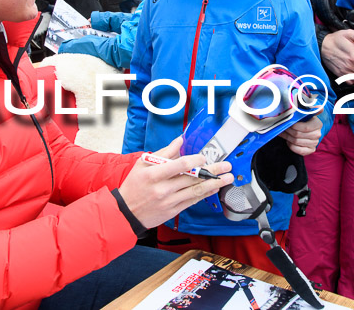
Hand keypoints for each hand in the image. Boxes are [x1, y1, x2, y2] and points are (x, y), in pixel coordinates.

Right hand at [118, 138, 233, 228]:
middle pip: (191, 178)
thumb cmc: (134, 185)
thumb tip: (179, 141)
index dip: (194, 161)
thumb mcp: (143, 164)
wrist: (126, 212)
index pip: (179, 166)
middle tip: (226, 166)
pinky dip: (205, 194)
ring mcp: (169, 201)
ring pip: (195, 191)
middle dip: (212, 172)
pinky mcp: (173, 211)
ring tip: (227, 178)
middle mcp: (162, 188)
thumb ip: (164, 153)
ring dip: (214, 184)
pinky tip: (214, 188)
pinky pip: (192, 201)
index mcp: (153, 174)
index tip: (204, 158)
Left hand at [279, 112, 322, 155]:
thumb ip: (310, 109)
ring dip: (287, 137)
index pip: (305, 127)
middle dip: (288, 131)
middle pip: (298, 134)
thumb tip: (320, 108)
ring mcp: (315, 143)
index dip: (294, 126)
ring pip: (296, 142)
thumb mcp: (305, 113)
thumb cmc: (304, 120)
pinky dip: (291, 145)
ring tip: (283, 132)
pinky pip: (298, 150)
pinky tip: (288, 141)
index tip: (287, 123)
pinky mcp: (311, 150)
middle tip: (282, 127)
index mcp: (318, 124)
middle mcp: (318, 134)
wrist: (306, 130)